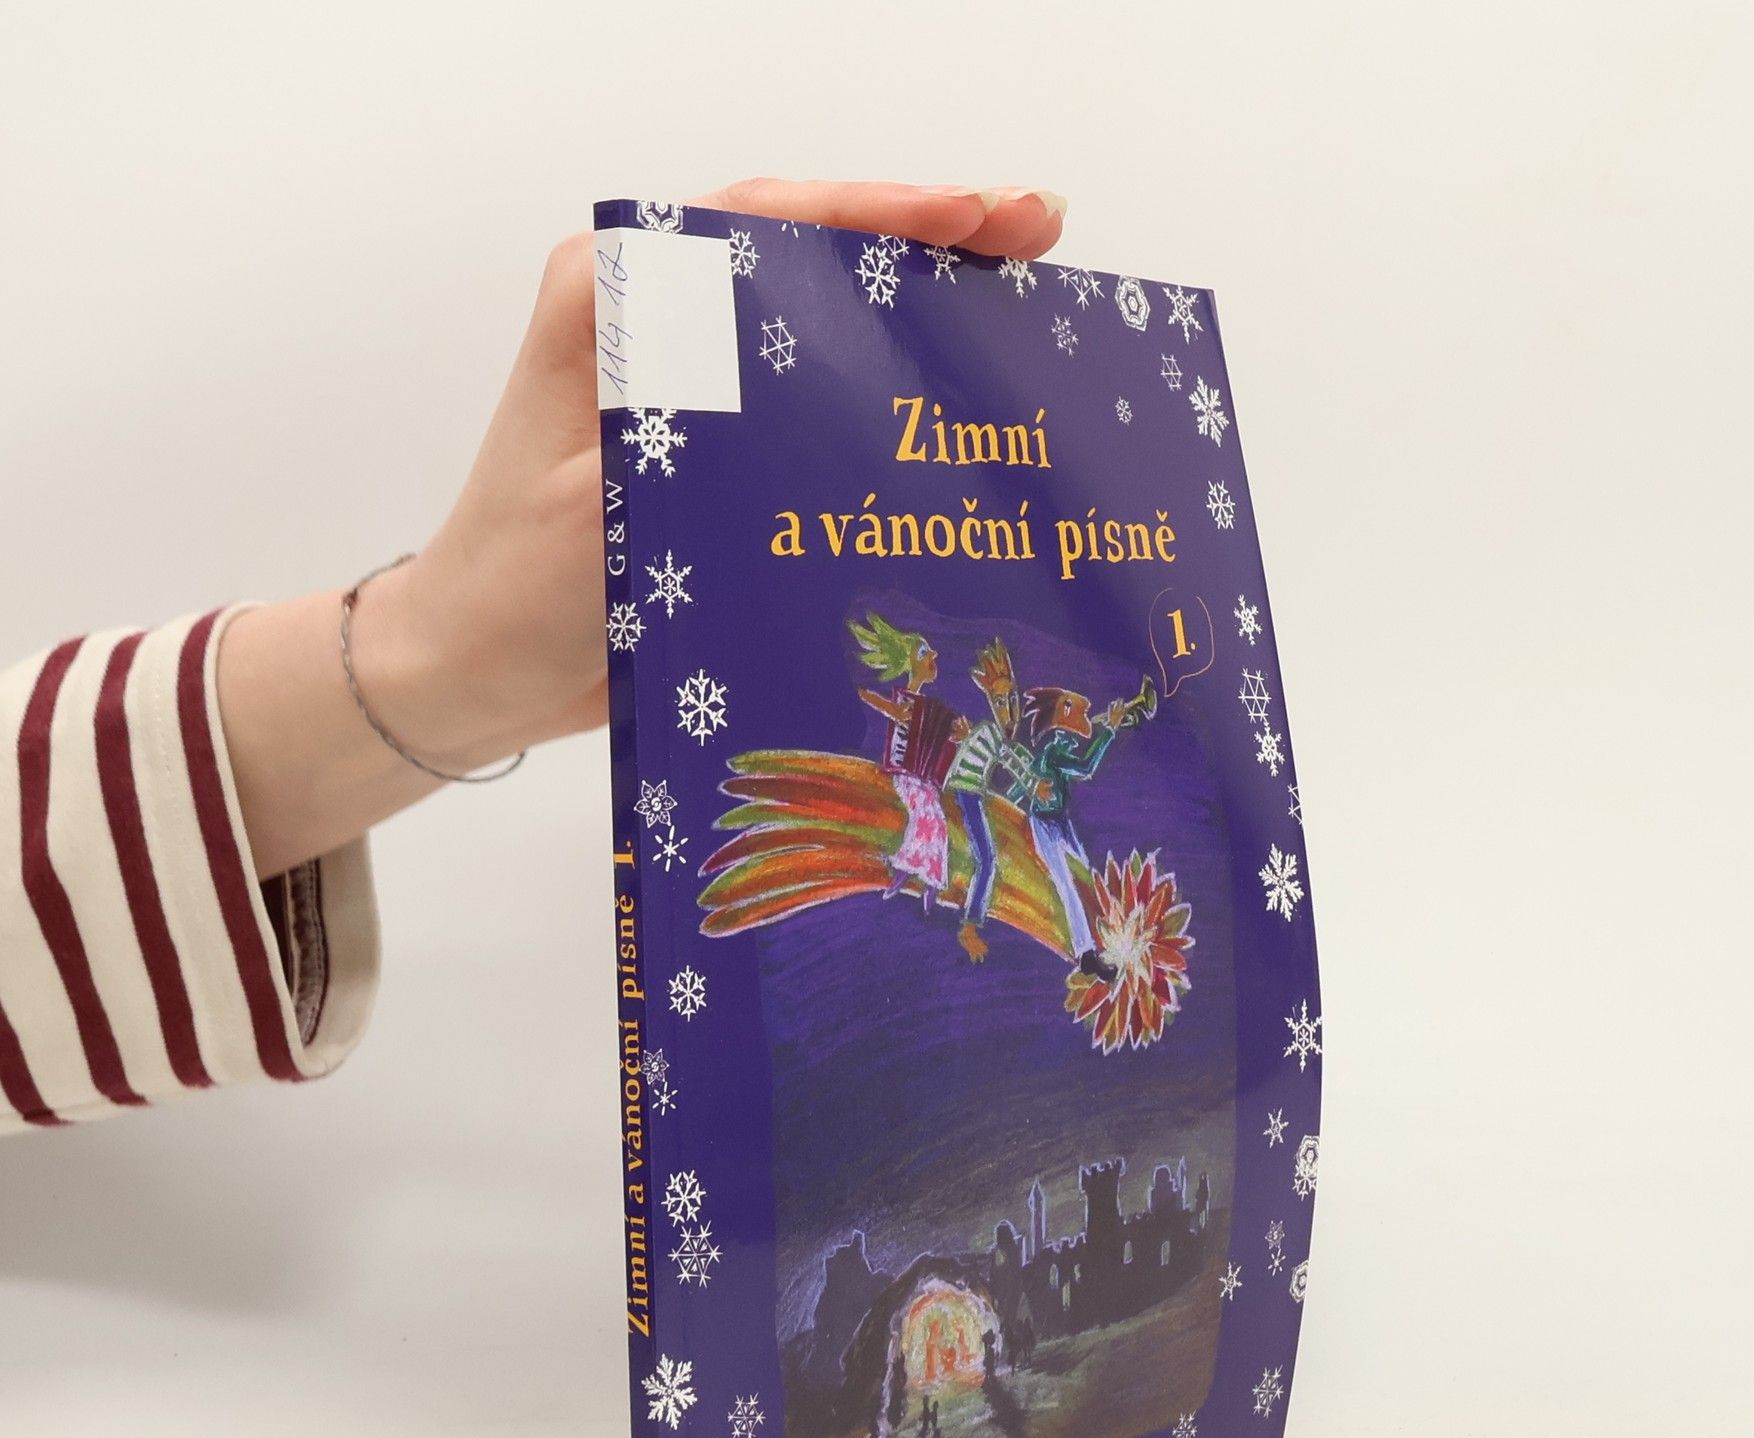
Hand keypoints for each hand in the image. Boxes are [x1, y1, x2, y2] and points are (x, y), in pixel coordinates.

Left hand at [218, 180, 1066, 876]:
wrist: (478, 670)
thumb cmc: (514, 588)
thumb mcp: (593, 505)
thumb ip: (678, 431)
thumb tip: (795, 383)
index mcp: (612, 298)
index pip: (766, 220)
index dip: (884, 211)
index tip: (980, 215)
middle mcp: (652, 318)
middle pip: (810, 249)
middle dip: (927, 240)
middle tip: (1035, 237)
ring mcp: (687, 377)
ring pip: (821, 314)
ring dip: (919, 308)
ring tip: (1022, 305)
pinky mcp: (711, 439)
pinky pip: (813, 391)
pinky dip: (886, 385)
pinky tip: (956, 402)